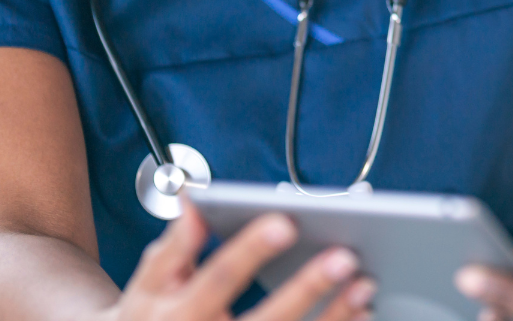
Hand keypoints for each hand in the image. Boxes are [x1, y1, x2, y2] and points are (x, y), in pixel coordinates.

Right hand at [108, 197, 377, 320]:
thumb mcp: (147, 285)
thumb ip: (174, 247)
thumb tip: (193, 204)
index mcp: (181, 313)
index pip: (219, 278)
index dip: (250, 251)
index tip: (284, 223)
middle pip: (266, 320)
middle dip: (307, 289)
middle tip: (344, 258)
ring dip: (333, 318)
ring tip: (365, 287)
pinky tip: (359, 315)